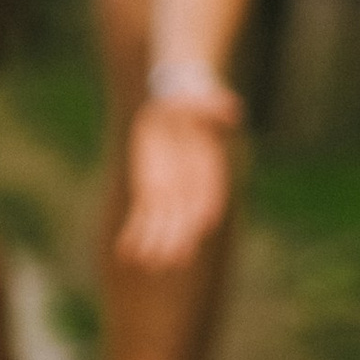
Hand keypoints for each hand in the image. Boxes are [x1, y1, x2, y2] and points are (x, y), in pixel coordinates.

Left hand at [114, 97, 234, 272]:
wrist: (169, 102)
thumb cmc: (188, 98)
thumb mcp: (198, 97)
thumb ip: (213, 106)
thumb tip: (233, 111)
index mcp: (209, 166)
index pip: (210, 190)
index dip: (206, 207)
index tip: (204, 225)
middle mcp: (192, 185)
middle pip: (187, 214)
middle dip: (181, 235)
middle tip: (173, 259)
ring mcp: (171, 190)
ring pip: (164, 221)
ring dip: (157, 241)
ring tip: (148, 261)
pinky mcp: (150, 191)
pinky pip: (143, 216)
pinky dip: (135, 233)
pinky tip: (126, 251)